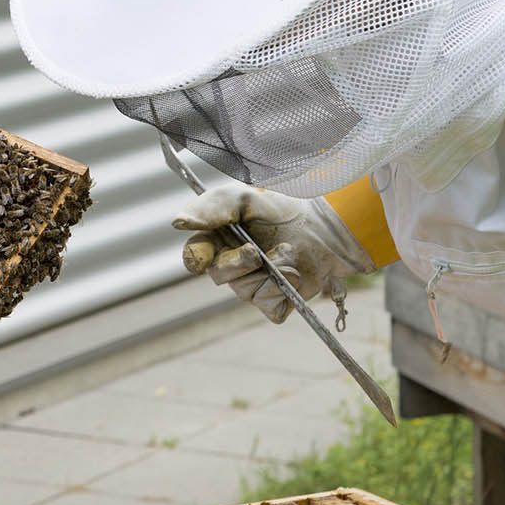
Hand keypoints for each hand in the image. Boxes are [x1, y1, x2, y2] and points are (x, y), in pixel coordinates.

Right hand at [173, 185, 371, 323]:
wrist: (326, 226)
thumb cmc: (283, 209)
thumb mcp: (245, 198)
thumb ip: (212, 207)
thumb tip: (178, 222)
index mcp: (217, 241)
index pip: (195, 255)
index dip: (196, 258)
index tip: (200, 258)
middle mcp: (231, 266)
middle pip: (219, 276)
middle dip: (239, 263)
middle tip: (257, 252)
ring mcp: (252, 286)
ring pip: (246, 292)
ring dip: (271, 271)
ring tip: (289, 252)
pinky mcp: (274, 302)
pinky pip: (269, 306)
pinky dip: (284, 290)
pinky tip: (295, 273)